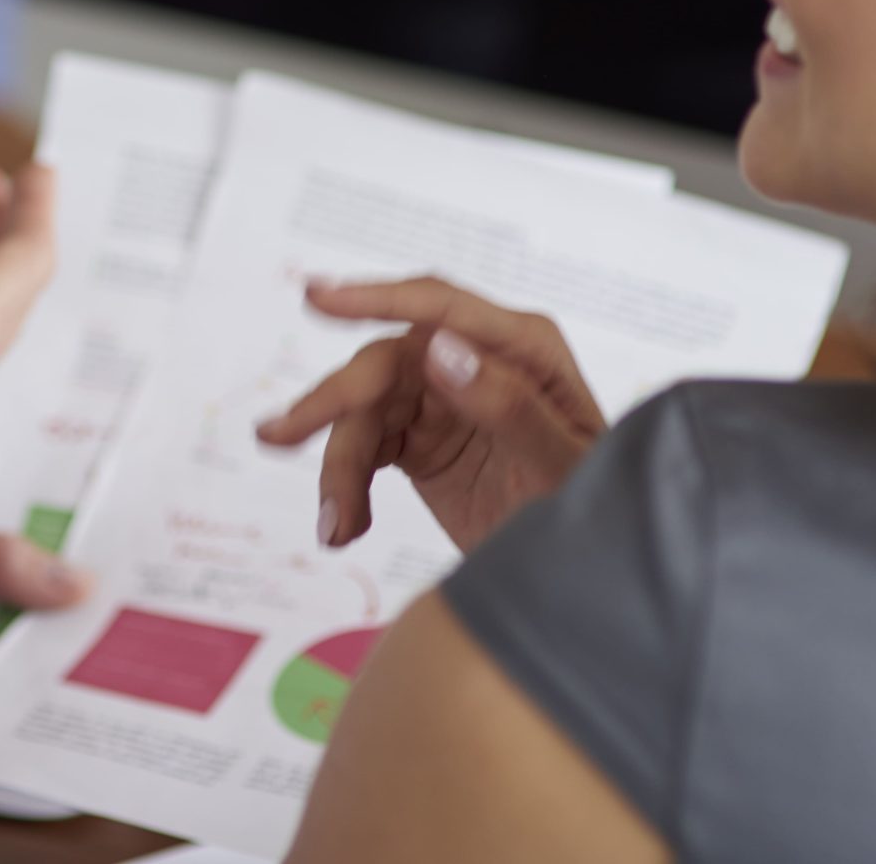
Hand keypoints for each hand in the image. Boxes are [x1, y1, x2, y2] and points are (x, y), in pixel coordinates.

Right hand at [256, 277, 605, 552]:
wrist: (587, 577)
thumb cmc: (598, 513)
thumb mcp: (560, 468)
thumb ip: (509, 406)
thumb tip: (440, 349)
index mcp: (521, 349)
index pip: (438, 309)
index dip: (375, 298)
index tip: (318, 299)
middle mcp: (476, 361)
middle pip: (385, 365)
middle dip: (332, 403)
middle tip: (277, 436)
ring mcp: (444, 398)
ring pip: (364, 412)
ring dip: (338, 466)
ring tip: (334, 526)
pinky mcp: (420, 439)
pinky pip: (365, 449)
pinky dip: (346, 487)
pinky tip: (343, 528)